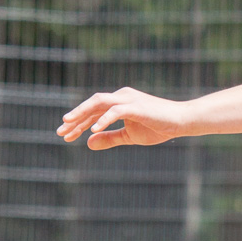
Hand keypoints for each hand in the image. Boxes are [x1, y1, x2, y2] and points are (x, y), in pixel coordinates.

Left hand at [57, 88, 186, 150]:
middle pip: (92, 104)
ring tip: (69, 124)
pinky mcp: (136, 106)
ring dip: (83, 114)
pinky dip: (103, 120)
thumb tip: (88, 143)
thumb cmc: (158, 127)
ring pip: (99, 102)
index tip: (65, 136)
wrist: (181, 122)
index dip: (78, 124)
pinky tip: (92, 130)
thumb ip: (109, 138)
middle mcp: (121, 97)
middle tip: (60, 131)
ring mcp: (128, 99)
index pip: (93, 112)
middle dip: (75, 118)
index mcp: (118, 102)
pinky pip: (115, 111)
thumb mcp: (129, 136)